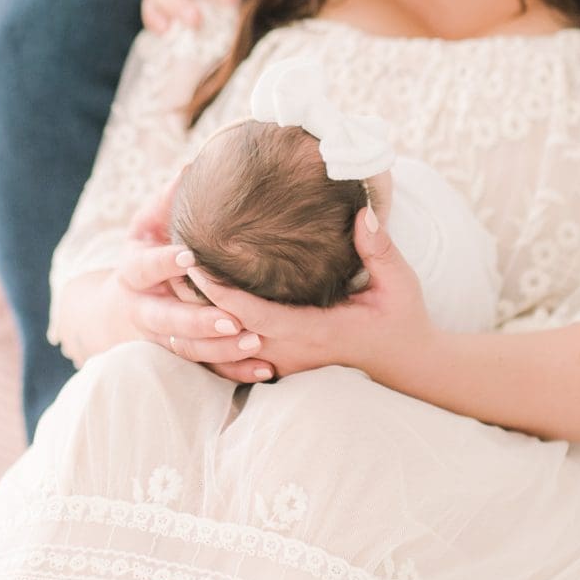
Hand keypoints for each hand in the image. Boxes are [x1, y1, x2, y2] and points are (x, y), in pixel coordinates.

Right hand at [82, 178, 266, 381]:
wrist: (115, 312)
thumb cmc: (143, 255)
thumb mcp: (145, 227)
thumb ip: (167, 201)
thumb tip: (193, 166)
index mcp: (132, 273)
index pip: (144, 268)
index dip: (163, 263)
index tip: (189, 255)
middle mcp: (143, 310)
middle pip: (166, 320)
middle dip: (198, 321)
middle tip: (231, 318)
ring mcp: (160, 338)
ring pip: (187, 350)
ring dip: (221, 349)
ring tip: (255, 341)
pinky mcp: (180, 357)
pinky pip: (207, 372)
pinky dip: (236, 373)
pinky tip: (265, 369)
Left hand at [183, 207, 433, 383]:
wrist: (410, 365)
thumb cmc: (403, 319)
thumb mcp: (400, 282)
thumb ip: (380, 249)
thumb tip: (362, 213)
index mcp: (316, 331)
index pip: (254, 314)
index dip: (221, 293)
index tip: (194, 266)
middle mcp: (294, 352)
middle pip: (229, 332)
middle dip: (198, 303)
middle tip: (169, 266)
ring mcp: (288, 363)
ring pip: (230, 350)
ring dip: (202, 322)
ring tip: (173, 286)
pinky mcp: (287, 366)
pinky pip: (241, 357)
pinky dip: (218, 336)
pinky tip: (199, 311)